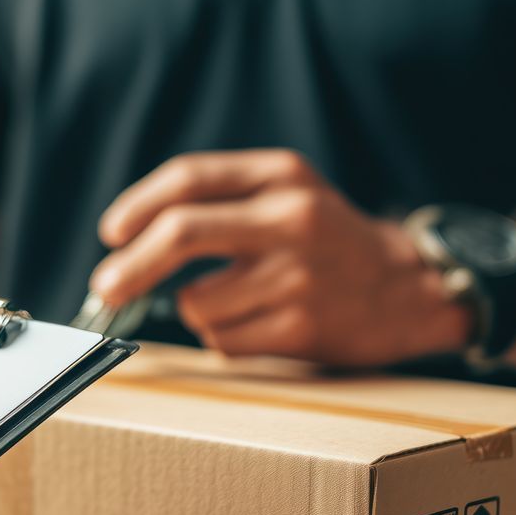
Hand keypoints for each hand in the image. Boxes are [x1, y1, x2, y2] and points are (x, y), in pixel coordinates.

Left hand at [90, 150, 469, 366]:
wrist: (410, 288)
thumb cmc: (327, 240)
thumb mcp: (285, 191)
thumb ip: (218, 199)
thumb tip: (127, 237)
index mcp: (281, 174)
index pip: (188, 179)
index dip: (137, 207)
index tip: (111, 234)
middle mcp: (291, 218)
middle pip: (181, 233)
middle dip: (130, 266)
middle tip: (105, 289)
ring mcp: (298, 275)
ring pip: (196, 302)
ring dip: (198, 311)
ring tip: (243, 301)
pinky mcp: (302, 327)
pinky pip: (223, 340)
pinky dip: (226, 338)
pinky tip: (265, 324)